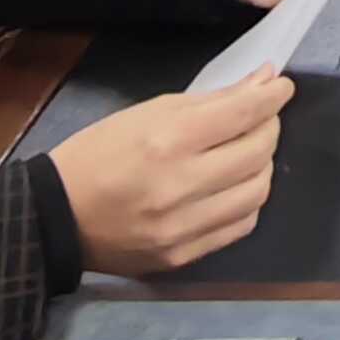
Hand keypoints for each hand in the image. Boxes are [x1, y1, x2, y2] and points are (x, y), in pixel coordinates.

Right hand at [46, 73, 290, 273]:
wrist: (57, 217)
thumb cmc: (100, 153)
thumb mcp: (148, 112)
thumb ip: (211, 100)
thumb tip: (263, 83)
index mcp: (168, 141)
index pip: (243, 114)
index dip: (272, 96)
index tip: (282, 86)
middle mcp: (181, 186)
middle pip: (257, 152)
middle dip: (269, 127)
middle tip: (261, 118)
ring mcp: (184, 228)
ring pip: (257, 191)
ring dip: (262, 165)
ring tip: (247, 152)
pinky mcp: (183, 256)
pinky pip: (239, 225)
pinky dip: (246, 200)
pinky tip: (233, 186)